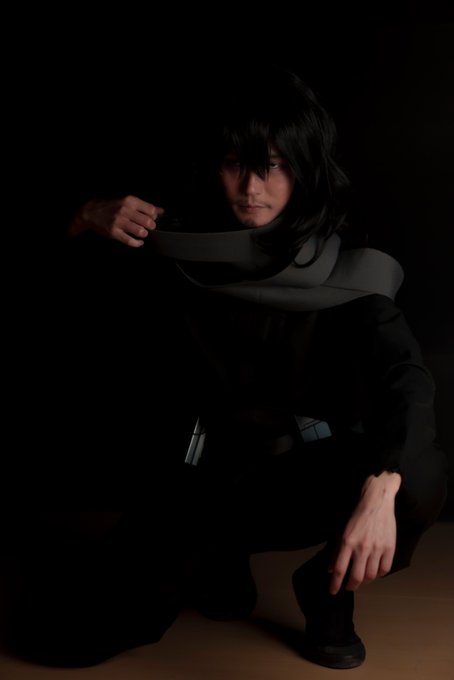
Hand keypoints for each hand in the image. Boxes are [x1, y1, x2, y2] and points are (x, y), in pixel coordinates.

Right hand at [68, 196, 164, 246]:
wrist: (91, 212)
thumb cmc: (112, 206)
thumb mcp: (127, 201)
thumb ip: (144, 206)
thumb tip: (161, 210)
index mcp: (129, 201)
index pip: (151, 210)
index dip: (154, 216)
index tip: (152, 218)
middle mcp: (124, 210)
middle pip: (148, 221)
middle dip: (151, 226)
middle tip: (148, 227)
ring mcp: (119, 222)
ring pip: (140, 232)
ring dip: (144, 234)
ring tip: (142, 233)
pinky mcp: (114, 232)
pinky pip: (130, 241)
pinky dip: (137, 243)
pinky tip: (139, 242)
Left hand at [329, 471, 401, 593]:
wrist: (376, 501)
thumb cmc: (358, 515)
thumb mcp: (342, 530)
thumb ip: (336, 550)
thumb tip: (330, 569)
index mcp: (347, 542)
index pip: (339, 570)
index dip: (335, 584)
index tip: (333, 591)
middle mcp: (362, 548)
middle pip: (356, 577)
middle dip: (351, 586)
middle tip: (349, 587)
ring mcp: (377, 549)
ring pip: (371, 576)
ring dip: (365, 581)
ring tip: (361, 580)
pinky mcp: (389, 548)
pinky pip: (385, 569)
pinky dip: (380, 574)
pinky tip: (375, 572)